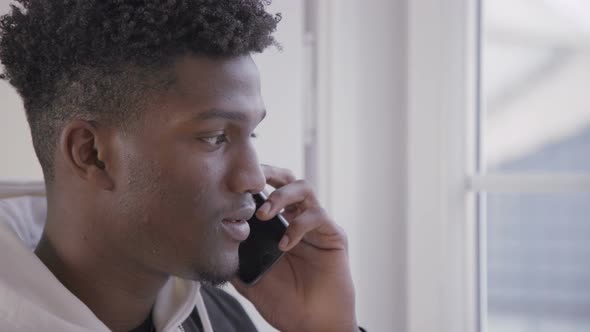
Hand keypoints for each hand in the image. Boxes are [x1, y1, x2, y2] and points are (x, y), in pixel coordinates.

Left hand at [232, 165, 356, 331]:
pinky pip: (317, 215)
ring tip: (265, 213)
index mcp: (279, 226)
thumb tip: (211, 246)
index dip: (254, 183)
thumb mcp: (250, 280)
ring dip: (281, 196)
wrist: (311, 325)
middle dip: (270, 174)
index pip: (268, 192)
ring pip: (304, 189)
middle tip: (252, 182)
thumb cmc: (286, 303)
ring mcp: (316, 226)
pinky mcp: (333, 235)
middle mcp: (298, 220)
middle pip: (288, 180)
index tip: (233, 184)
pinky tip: (285, 243)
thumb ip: (236, 261)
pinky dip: (298, 224)